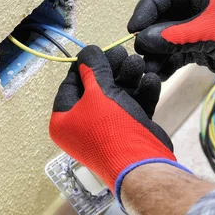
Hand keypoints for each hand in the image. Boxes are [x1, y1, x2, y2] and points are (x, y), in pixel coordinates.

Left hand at [49, 45, 188, 202]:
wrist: (141, 164)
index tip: (98, 49)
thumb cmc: (111, 129)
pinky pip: (132, 107)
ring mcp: (107, 129)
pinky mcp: (129, 131)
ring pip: (117, 96)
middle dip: (112, 69)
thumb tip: (88, 51)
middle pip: (97, 89)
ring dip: (129, 79)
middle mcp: (83, 125)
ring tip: (140, 63)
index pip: (70, 84)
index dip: (84, 65)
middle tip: (123, 52)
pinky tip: (151, 80)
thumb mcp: (98, 94)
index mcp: (64, 120)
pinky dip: (141, 93)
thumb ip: (93, 69)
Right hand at [127, 0, 214, 87]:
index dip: (147, 8)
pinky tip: (159, 74)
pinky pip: (181, 53)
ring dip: (158, 52)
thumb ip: (176, 35)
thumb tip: (144, 39)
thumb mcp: (212, 33)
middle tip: (139, 53)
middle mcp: (203, 8)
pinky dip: (169, 62)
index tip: (134, 28)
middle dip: (151, 34)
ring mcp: (204, 29)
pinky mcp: (206, 49)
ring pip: (171, 37)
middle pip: (165, 16)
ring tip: (147, 68)